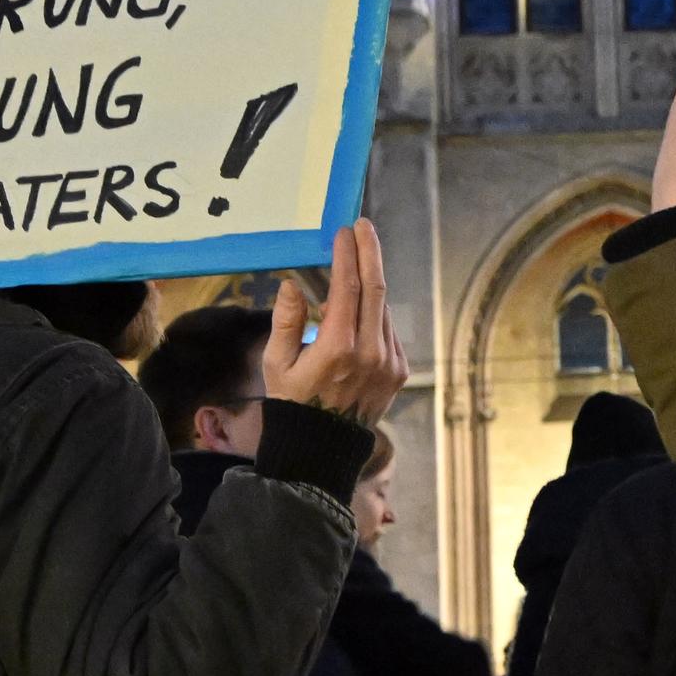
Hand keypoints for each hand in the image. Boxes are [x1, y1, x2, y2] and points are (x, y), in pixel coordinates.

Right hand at [265, 219, 408, 425]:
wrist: (322, 449)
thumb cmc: (292, 403)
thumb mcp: (276, 364)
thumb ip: (286, 321)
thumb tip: (292, 284)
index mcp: (338, 349)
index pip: (348, 288)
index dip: (348, 255)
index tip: (344, 232)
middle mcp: (370, 353)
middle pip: (376, 289)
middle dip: (370, 253)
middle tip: (363, 227)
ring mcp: (389, 363)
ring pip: (383, 309)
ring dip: (371, 284)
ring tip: (354, 267)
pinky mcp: (399, 371)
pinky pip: (388, 330)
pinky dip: (376, 314)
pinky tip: (359, 311)